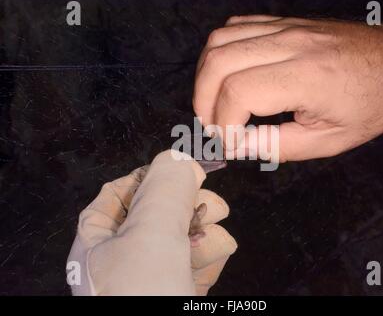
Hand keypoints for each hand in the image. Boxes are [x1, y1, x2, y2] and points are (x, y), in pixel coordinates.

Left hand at [67, 150, 236, 295]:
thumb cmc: (145, 294)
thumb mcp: (151, 234)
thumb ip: (165, 189)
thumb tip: (180, 158)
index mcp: (96, 242)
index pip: (119, 195)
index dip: (150, 177)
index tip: (181, 168)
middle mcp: (122, 259)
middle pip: (158, 213)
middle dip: (187, 204)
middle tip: (209, 200)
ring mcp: (153, 279)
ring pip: (182, 237)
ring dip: (203, 230)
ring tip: (216, 232)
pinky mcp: (179, 293)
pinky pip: (194, 262)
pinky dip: (207, 255)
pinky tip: (216, 255)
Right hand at [193, 15, 382, 160]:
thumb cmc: (371, 105)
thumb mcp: (329, 141)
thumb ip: (278, 145)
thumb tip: (238, 146)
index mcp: (306, 77)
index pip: (238, 93)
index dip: (223, 124)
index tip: (230, 143)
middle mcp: (291, 44)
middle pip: (218, 61)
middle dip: (203, 100)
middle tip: (214, 126)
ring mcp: (286, 27)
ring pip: (220, 39)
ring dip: (206, 75)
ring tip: (215, 102)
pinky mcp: (285, 22)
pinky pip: (236, 26)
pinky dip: (221, 51)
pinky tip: (229, 74)